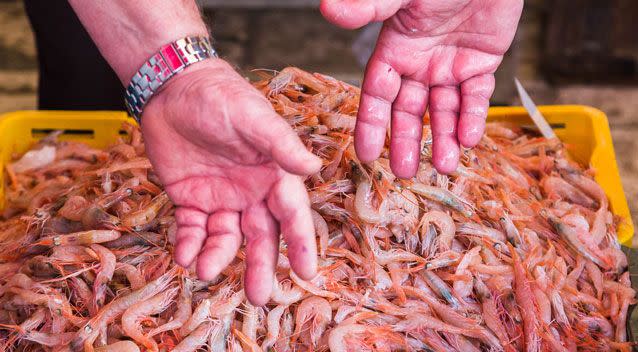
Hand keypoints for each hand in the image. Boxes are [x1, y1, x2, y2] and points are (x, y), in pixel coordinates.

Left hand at [142, 59, 321, 304]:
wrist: (172, 87)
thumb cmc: (220, 97)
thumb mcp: (253, 117)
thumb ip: (280, 143)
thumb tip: (314, 167)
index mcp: (274, 173)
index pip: (291, 213)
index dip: (299, 242)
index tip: (306, 272)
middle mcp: (252, 191)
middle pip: (261, 235)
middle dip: (260, 264)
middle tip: (258, 296)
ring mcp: (221, 197)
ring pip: (226, 238)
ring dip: (218, 257)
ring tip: (205, 270)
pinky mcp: (191, 198)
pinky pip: (193, 229)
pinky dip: (189, 244)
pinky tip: (184, 255)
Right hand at [321, 0, 522, 174]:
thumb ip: (369, 5)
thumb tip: (327, 7)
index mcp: (395, 49)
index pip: (378, 94)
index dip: (372, 125)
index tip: (367, 155)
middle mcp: (420, 63)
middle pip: (409, 111)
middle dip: (408, 142)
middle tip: (405, 174)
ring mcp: (450, 65)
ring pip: (443, 111)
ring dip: (444, 138)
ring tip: (447, 166)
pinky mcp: (481, 64)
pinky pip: (476, 97)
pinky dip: (473, 118)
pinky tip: (470, 139)